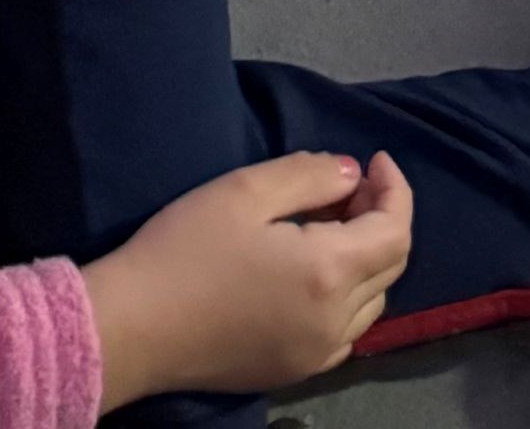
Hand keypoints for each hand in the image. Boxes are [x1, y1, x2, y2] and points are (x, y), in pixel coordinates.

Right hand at [81, 153, 412, 406]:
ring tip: (328, 223)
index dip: (395, 188)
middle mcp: (335, 324)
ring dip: (365, 259)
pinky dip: (347, 297)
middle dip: (380, 217)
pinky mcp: (293, 373)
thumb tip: (351, 175)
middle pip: (389, 268)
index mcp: (329, 275)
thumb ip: (309, 175)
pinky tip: (311, 273)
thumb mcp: (246, 191)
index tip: (372, 157)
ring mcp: (316, 356)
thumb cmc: (186, 249)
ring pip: (371, 304)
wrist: (134, 327)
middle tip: (346, 184)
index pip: (395, 231)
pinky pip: (344, 332)